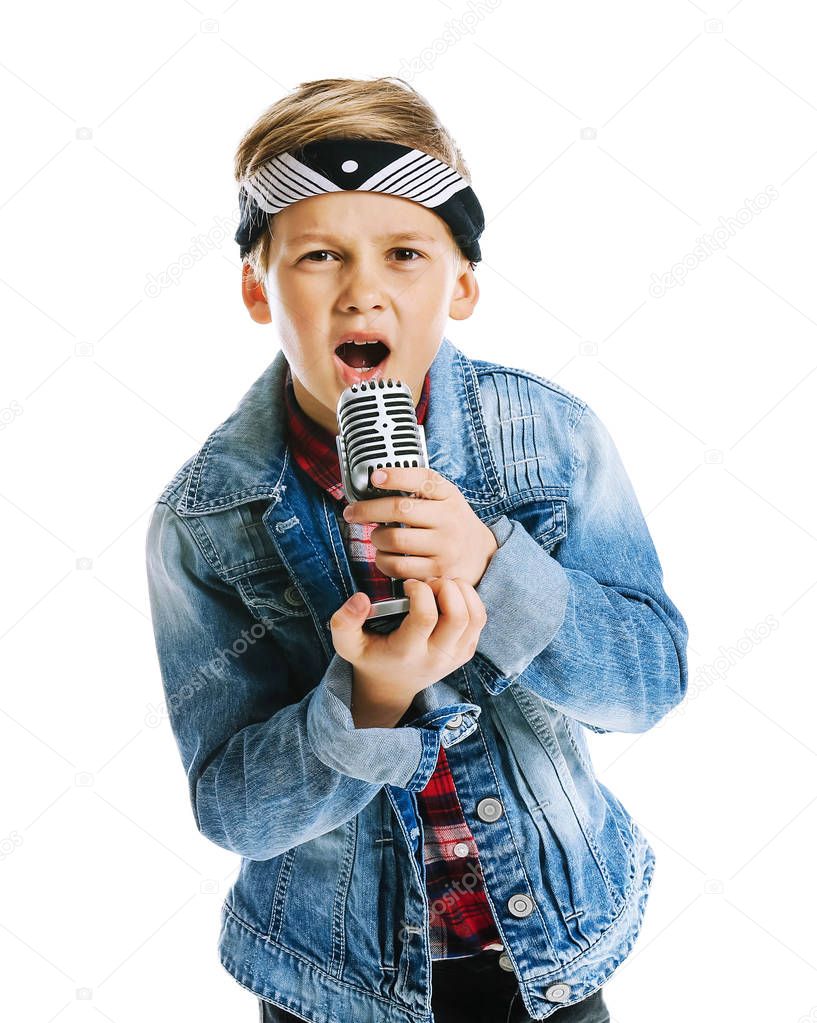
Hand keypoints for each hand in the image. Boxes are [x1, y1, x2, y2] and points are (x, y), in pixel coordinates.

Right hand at [329, 576, 487, 715]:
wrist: (391, 686)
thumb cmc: (369, 657)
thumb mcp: (346, 643)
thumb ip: (344, 621)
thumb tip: (361, 598)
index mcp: (407, 654)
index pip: (426, 617)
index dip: (420, 591)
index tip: (408, 584)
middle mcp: (436, 658)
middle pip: (458, 616)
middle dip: (445, 588)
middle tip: (429, 583)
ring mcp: (456, 656)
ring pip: (475, 616)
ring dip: (461, 592)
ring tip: (441, 586)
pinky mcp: (467, 651)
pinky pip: (480, 619)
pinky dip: (470, 600)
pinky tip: (450, 595)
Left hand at [342, 467, 498, 587]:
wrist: (483, 556)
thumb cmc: (453, 522)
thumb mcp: (445, 498)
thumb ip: (418, 488)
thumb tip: (376, 481)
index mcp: (449, 496)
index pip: (422, 479)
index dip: (395, 476)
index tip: (375, 477)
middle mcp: (449, 520)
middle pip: (399, 510)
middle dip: (367, 510)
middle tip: (353, 512)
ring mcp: (444, 549)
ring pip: (394, 540)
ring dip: (375, 538)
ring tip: (377, 537)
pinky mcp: (436, 573)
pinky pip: (397, 567)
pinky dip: (382, 561)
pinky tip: (385, 556)